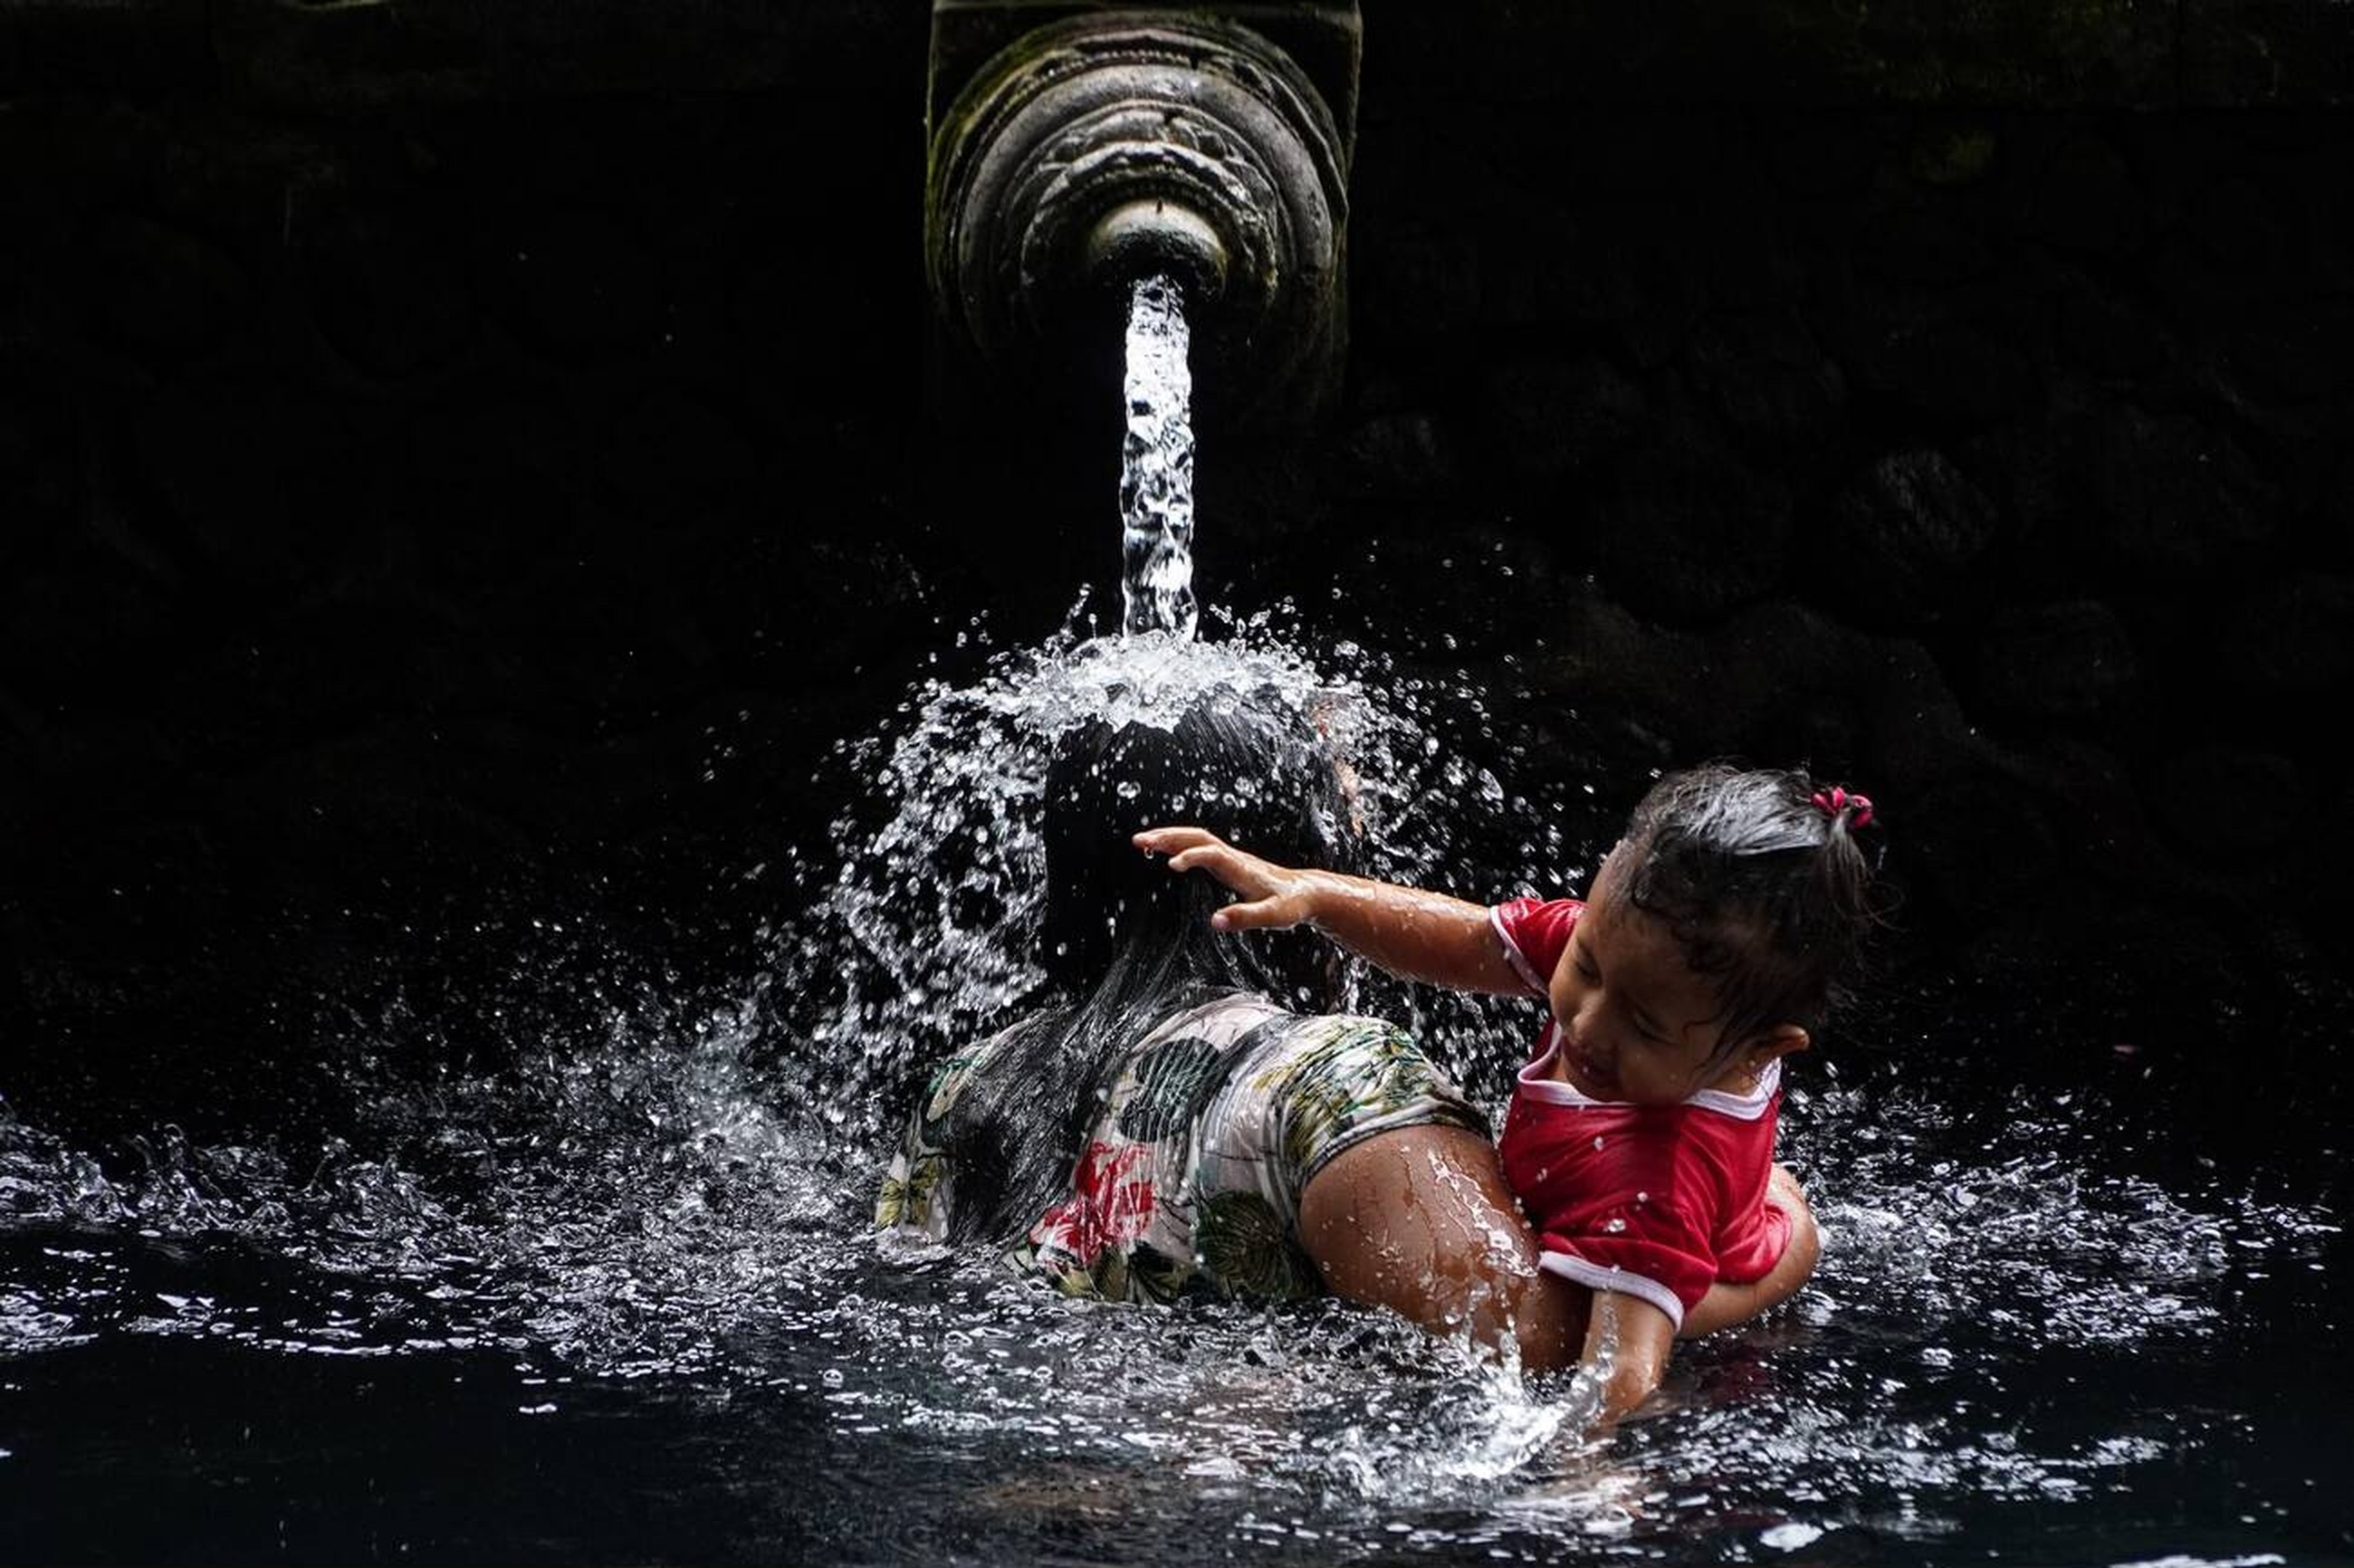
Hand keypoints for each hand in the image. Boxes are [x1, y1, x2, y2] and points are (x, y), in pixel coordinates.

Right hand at [1132, 826, 1321, 931]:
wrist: (1307, 892)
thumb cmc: (1291, 905)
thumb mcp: (1273, 917)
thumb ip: (1245, 918)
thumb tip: (1214, 921)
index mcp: (1241, 868)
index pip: (1212, 854)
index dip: (1192, 856)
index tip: (1170, 865)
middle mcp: (1233, 857)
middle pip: (1197, 837)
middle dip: (1168, 837)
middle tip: (1139, 841)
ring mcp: (1230, 857)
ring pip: (1196, 838)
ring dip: (1169, 836)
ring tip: (1142, 842)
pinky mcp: (1228, 861)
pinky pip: (1199, 845)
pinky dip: (1179, 844)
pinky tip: (1165, 852)